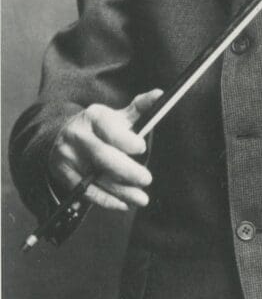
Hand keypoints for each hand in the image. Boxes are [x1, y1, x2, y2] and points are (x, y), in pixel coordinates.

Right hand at [48, 89, 162, 210]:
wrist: (63, 135)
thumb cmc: (100, 127)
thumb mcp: (118, 116)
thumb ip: (140, 107)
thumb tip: (160, 95)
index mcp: (93, 117)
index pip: (109, 129)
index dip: (126, 140)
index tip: (141, 148)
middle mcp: (78, 135)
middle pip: (103, 156)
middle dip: (127, 170)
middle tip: (147, 179)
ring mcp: (68, 156)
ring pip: (96, 177)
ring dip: (122, 191)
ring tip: (141, 198)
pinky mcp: (64, 174)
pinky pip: (86, 191)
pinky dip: (106, 200)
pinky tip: (123, 204)